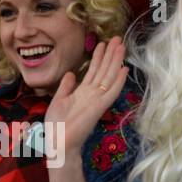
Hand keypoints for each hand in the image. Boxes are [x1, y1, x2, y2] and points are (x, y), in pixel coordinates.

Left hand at [45, 37, 128, 162]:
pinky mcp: (100, 107)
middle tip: (118, 38)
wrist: (59, 142)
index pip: (94, 71)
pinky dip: (118, 81)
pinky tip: (124, 69)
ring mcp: (97, 100)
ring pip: (109, 76)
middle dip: (110, 54)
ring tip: (121, 46)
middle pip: (104, 70)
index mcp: (82, 93)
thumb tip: (71, 73)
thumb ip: (66, 87)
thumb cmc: (57, 125)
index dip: (99, 57)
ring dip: (116, 61)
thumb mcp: (58, 101)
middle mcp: (92, 94)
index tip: (103, 43)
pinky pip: (111, 91)